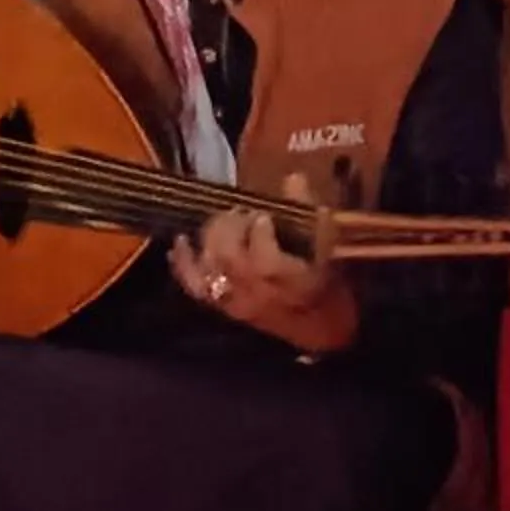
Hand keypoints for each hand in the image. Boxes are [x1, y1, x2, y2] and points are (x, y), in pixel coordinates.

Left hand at [170, 177, 356, 352]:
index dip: (259, 225)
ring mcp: (233, 300)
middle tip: (242, 213)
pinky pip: (193, 285)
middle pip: (226, 253)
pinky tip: (180, 241)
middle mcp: (252, 290)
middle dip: (230, 225)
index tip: (265, 214)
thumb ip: (310, 213)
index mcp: (284, 277)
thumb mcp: (328, 249)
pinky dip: (182, 262)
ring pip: (208, 264)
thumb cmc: (329, 287)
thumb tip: (293, 178)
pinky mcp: (222, 307)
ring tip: (224, 222)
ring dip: (209, 236)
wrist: (322, 332)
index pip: (261, 250)